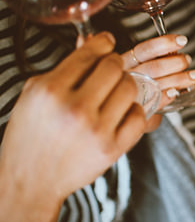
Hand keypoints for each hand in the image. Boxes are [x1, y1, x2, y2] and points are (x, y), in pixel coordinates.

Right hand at [1, 32, 145, 200]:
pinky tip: (120, 112)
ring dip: (125, 86)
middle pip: (114, 68)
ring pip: (130, 88)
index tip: (107, 43)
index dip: (103, 43)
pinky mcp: (112, 148)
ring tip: (114, 92)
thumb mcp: (35, 95)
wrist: (29, 182)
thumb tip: (93, 40)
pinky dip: (133, 111)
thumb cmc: (30, 135)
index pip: (89, 54)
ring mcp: (96, 130)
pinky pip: (139, 116)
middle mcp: (74, 108)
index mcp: (50, 91)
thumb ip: (65, 68)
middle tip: (111, 70)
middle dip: (114, 65)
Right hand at [122, 34, 194, 124]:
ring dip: (179, 79)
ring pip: (156, 84)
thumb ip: (155, 58)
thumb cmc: (135, 84)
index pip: (144, 50)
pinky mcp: (136, 109)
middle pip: (153, 67)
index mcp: (125, 62)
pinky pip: (154, 102)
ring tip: (193, 76)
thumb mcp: (139, 66)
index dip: (164, 43)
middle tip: (187, 60)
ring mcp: (131, 94)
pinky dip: (167, 96)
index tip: (182, 40)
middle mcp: (126, 77)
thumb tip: (175, 51)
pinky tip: (175, 92)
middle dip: (176, 62)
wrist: (121, 112)